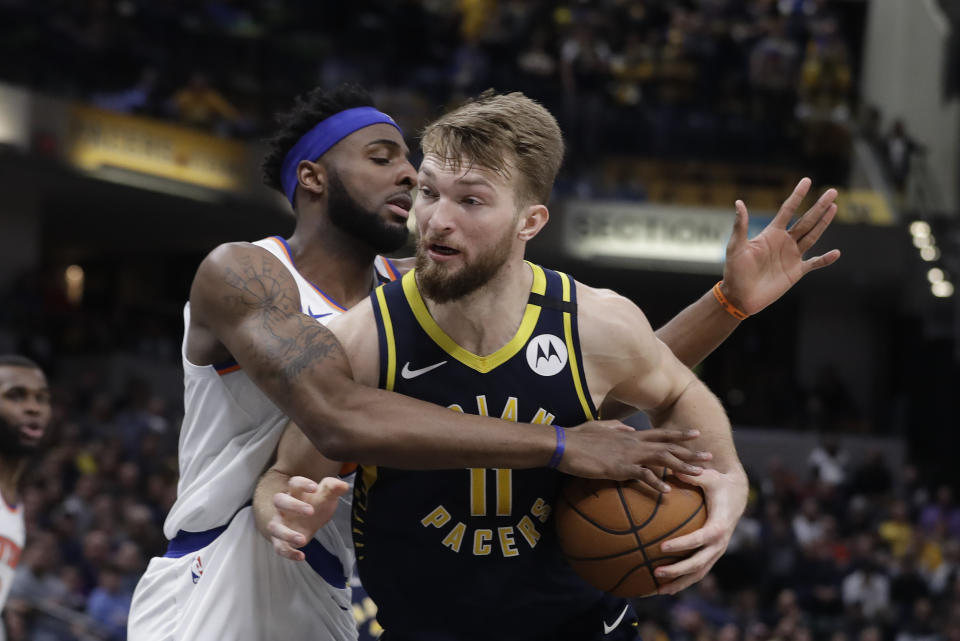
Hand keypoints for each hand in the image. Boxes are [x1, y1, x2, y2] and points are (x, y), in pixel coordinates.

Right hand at [266, 476, 348, 560]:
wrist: (312, 519)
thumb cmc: (317, 503)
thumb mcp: (328, 495)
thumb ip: (334, 489)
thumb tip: (343, 486)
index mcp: (295, 492)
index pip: (294, 483)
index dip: (302, 483)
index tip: (315, 487)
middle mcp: (284, 507)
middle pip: (279, 501)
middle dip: (293, 506)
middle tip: (311, 511)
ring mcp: (280, 524)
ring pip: (274, 527)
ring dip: (286, 534)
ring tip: (302, 540)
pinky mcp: (281, 540)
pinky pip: (279, 547)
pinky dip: (288, 553)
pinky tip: (302, 557)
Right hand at [559, 421, 711, 489]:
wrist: (564, 444)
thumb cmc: (578, 437)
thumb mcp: (600, 427)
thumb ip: (616, 427)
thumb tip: (628, 427)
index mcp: (629, 434)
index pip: (660, 433)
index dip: (679, 435)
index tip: (696, 435)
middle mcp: (633, 441)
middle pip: (668, 446)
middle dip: (691, 452)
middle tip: (710, 458)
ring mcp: (628, 454)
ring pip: (663, 459)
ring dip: (682, 467)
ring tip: (699, 475)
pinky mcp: (619, 467)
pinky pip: (643, 476)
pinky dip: (656, 483)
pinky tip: (667, 492)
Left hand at [653, 467, 747, 594]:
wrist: (737, 493)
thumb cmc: (719, 483)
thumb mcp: (709, 476)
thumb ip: (693, 475)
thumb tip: (674, 471)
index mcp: (720, 525)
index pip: (701, 538)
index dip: (683, 544)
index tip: (662, 547)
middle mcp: (720, 543)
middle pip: (699, 563)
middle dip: (678, 571)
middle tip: (656, 572)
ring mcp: (717, 551)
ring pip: (698, 573)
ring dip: (679, 583)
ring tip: (656, 590)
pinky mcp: (712, 554)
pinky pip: (697, 571)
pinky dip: (682, 580)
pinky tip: (663, 585)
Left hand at [722, 177, 840, 314]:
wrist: (739, 296)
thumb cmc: (734, 271)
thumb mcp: (736, 247)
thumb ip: (740, 226)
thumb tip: (739, 202)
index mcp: (771, 234)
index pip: (787, 210)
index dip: (797, 196)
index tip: (807, 181)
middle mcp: (783, 242)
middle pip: (806, 220)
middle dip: (819, 206)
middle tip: (832, 192)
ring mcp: (791, 256)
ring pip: (812, 236)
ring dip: (824, 223)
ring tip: (834, 208)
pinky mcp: (795, 272)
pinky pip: (814, 263)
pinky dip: (825, 259)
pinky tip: (836, 253)